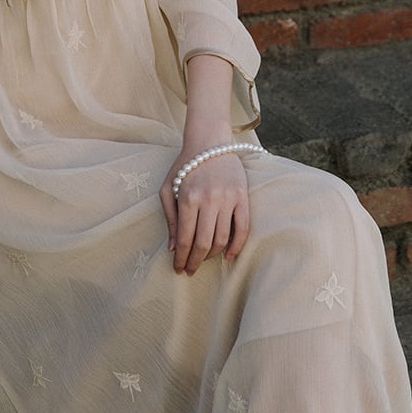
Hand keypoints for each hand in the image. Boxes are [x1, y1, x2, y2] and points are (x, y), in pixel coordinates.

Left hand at [160, 151, 249, 275]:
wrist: (209, 142)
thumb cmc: (185, 166)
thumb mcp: (168, 188)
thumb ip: (170, 218)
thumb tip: (174, 248)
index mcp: (188, 197)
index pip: (185, 238)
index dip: (182, 258)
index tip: (179, 268)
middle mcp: (209, 199)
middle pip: (204, 242)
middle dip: (195, 262)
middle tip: (190, 270)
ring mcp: (228, 198)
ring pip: (222, 238)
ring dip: (212, 255)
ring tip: (204, 260)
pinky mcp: (242, 196)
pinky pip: (243, 228)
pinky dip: (237, 246)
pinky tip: (228, 256)